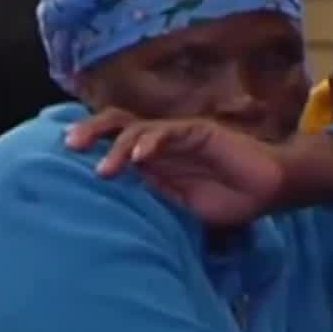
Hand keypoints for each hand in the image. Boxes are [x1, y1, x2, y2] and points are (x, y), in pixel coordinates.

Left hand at [68, 109, 285, 227]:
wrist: (269, 189)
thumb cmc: (225, 200)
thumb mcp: (179, 206)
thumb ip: (152, 197)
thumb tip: (116, 200)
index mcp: (152, 159)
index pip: (113, 143)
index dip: (90, 145)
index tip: (63, 159)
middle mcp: (159, 142)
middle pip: (116, 125)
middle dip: (90, 131)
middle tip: (69, 145)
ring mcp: (178, 134)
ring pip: (137, 128)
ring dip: (117, 147)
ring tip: (104, 169)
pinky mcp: (198, 131)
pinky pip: (169, 132)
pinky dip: (150, 143)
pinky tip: (139, 158)